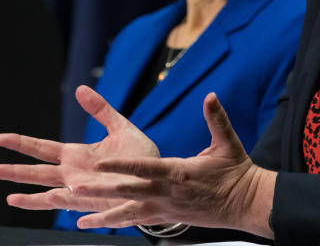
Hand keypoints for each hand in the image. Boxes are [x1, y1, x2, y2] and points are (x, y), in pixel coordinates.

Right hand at [0, 85, 158, 213]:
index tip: (0, 139)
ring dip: (30, 196)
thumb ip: (100, 110)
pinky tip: (51, 200)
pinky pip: (76, 204)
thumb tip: (81, 89)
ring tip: (10, 196)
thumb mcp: (120, 127)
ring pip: (50, 194)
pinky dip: (63, 204)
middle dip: (14, 172)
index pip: (42, 149)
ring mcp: (83, 191)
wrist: (159, 178)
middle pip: (37, 173)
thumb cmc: (139, 157)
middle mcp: (74, 174)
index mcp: (76, 155)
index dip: (20, 143)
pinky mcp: (97, 203)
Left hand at [72, 92, 275, 237]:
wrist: (244, 204)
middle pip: (128, 192)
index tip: (100, 163)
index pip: (144, 169)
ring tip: (78, 216)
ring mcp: (165, 208)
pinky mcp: (165, 217)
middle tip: (75, 187)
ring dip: (102, 214)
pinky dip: (113, 223)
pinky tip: (92, 224)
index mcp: (178, 172)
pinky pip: (135, 222)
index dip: (121, 166)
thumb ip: (217, 118)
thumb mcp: (228, 143)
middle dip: (100, 191)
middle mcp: (167, 193)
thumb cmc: (236, 173)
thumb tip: (211, 96)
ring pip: (128, 213)